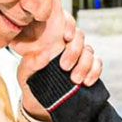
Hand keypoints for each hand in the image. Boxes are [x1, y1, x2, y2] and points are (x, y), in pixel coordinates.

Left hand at [10, 0, 101, 120]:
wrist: (38, 100)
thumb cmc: (30, 79)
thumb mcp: (25, 71)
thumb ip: (30, 62)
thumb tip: (43, 55)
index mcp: (51, 38)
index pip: (65, 21)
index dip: (69, 25)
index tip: (65, 37)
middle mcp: (67, 44)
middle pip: (79, 36)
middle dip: (74, 51)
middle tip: (64, 66)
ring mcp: (78, 56)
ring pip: (89, 51)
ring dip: (84, 65)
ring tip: (75, 80)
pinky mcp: (87, 68)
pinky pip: (97, 64)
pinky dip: (94, 71)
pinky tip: (87, 82)